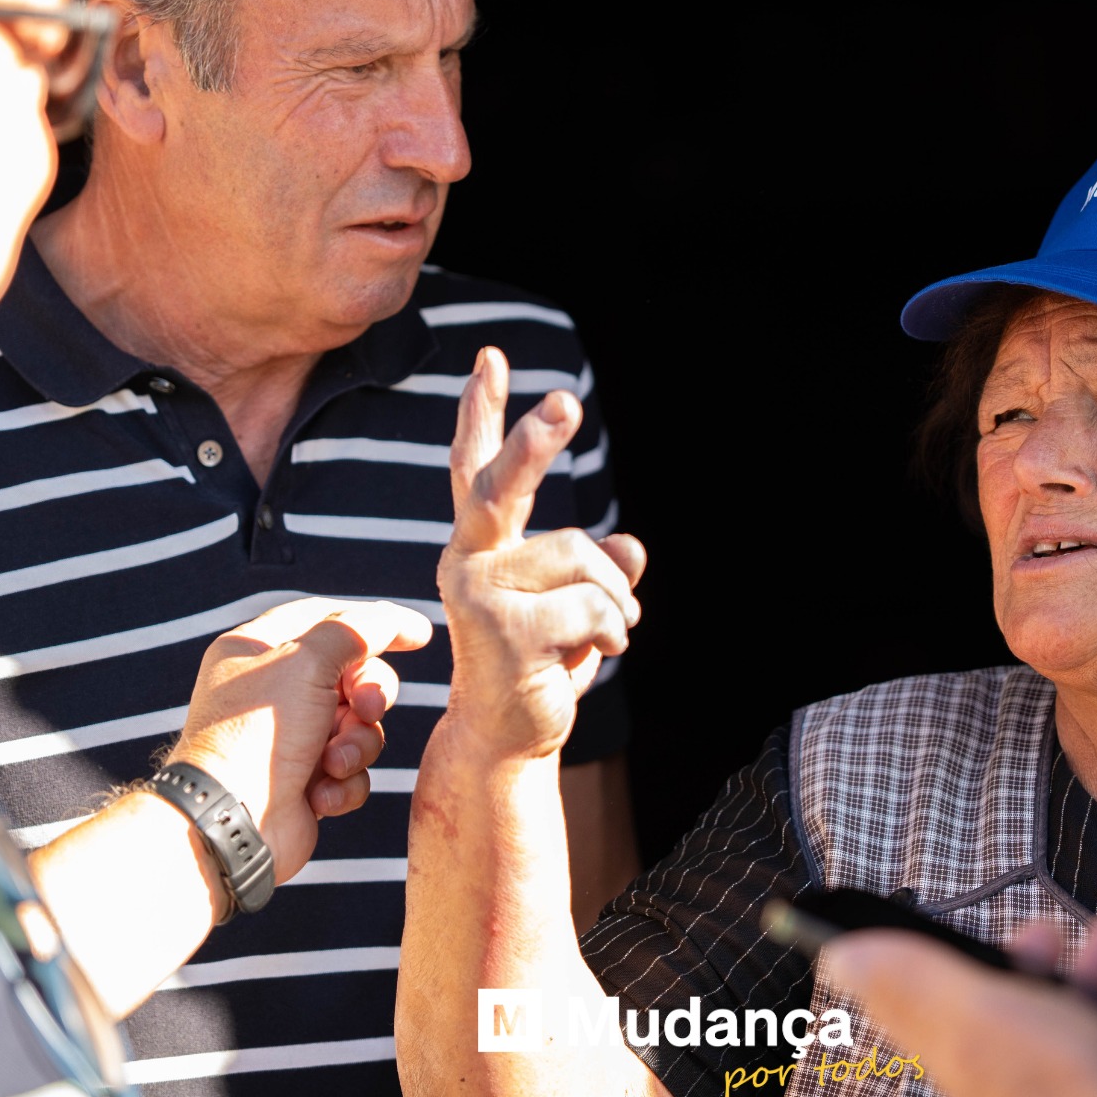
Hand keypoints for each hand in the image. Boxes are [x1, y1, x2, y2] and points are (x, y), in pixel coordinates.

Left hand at [169, 596, 432, 883]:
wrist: (231, 822)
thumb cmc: (258, 734)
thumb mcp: (306, 661)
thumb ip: (355, 629)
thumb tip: (392, 620)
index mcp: (258, 649)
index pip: (328, 618)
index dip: (376, 623)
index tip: (419, 635)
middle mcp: (272, 691)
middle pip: (353, 674)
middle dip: (369, 695)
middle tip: (364, 710)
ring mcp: (289, 739)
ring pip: (359, 727)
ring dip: (356, 745)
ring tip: (332, 764)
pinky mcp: (305, 782)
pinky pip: (351, 771)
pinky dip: (343, 782)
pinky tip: (319, 795)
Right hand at [437, 347, 645, 759]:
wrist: (509, 738)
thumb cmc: (538, 668)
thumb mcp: (577, 609)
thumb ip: (599, 571)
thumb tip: (631, 547)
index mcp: (481, 546)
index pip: (474, 468)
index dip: (480, 412)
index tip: (490, 358)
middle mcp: (466, 559)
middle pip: (499, 486)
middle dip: (533, 443)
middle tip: (566, 403)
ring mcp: (476, 591)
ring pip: (582, 556)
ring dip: (614, 599)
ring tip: (603, 633)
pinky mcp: (501, 626)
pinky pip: (591, 602)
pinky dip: (610, 628)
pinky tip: (591, 653)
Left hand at [825, 930, 1096, 1096]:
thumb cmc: (1074, 1095)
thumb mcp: (981, 1017)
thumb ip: (916, 983)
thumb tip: (840, 956)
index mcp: (967, 1059)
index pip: (950, 999)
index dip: (991, 957)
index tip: (1033, 937)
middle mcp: (1011, 1083)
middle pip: (1027, 1002)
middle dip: (1071, 963)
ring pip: (1085, 1018)